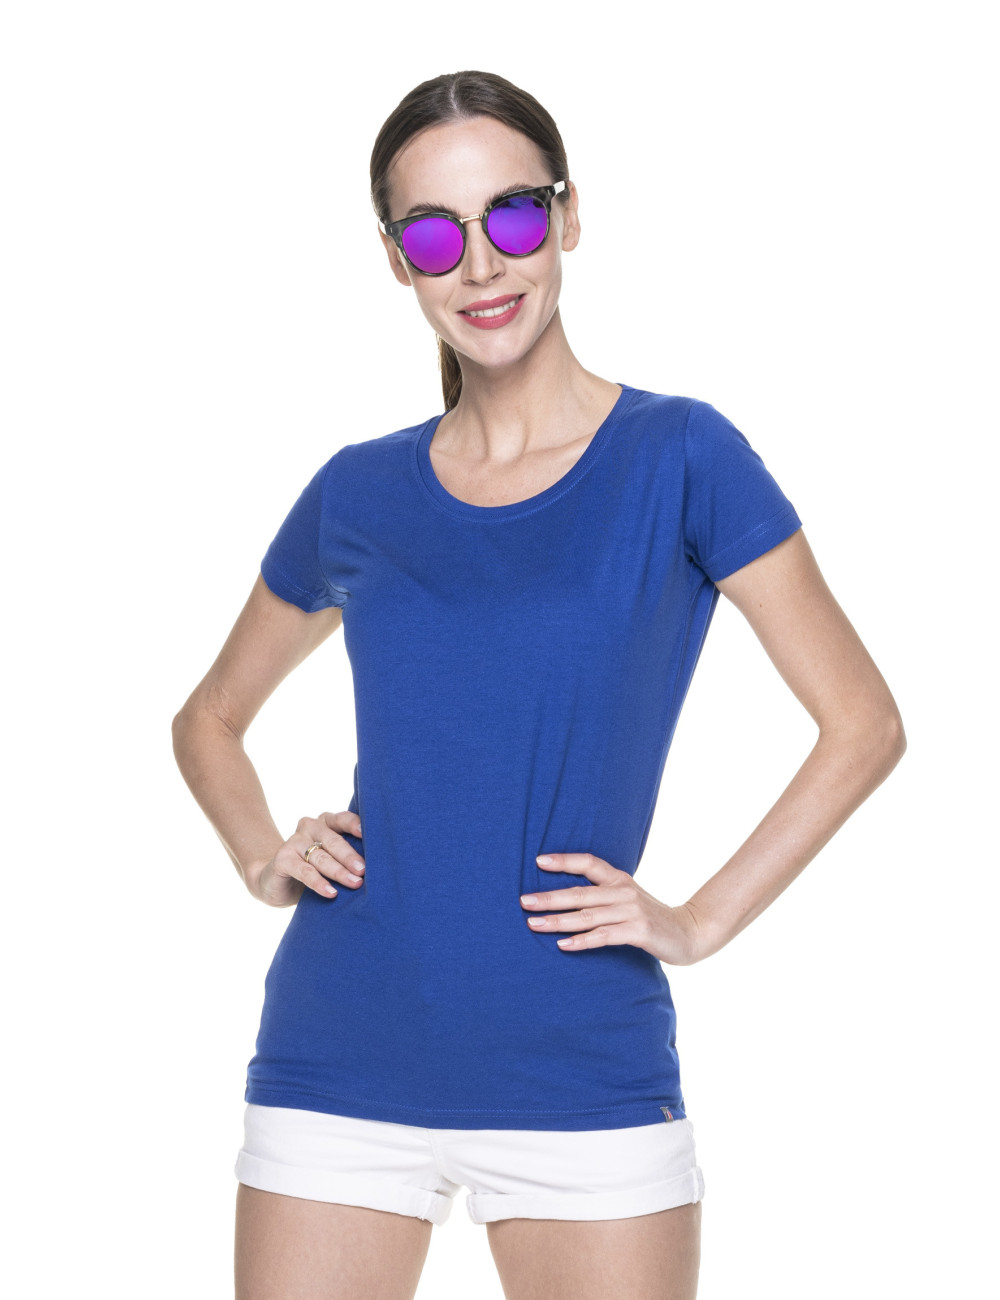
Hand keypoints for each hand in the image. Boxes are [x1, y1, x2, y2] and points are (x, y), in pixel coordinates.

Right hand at [252, 811, 365, 907]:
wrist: (275, 881)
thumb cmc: (313, 869)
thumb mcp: (332, 859)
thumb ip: (348, 857)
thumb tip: (379, 867)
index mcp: (326, 823)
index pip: (342, 819)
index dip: (355, 825)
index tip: (367, 834)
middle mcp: (310, 827)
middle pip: (333, 840)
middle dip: (350, 857)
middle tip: (364, 871)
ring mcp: (294, 841)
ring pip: (320, 857)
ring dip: (338, 871)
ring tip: (354, 883)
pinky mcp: (282, 859)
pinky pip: (304, 871)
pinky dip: (319, 883)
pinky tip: (331, 893)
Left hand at [520, 852, 705, 965]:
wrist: (689, 932)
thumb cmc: (651, 917)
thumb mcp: (628, 898)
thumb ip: (604, 894)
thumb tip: (566, 896)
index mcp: (619, 879)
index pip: (588, 862)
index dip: (564, 861)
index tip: (538, 861)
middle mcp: (623, 891)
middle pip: (579, 892)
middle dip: (549, 897)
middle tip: (523, 902)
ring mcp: (631, 911)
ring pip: (586, 915)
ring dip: (557, 921)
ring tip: (533, 924)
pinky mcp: (638, 931)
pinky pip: (603, 936)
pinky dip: (582, 941)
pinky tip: (563, 945)